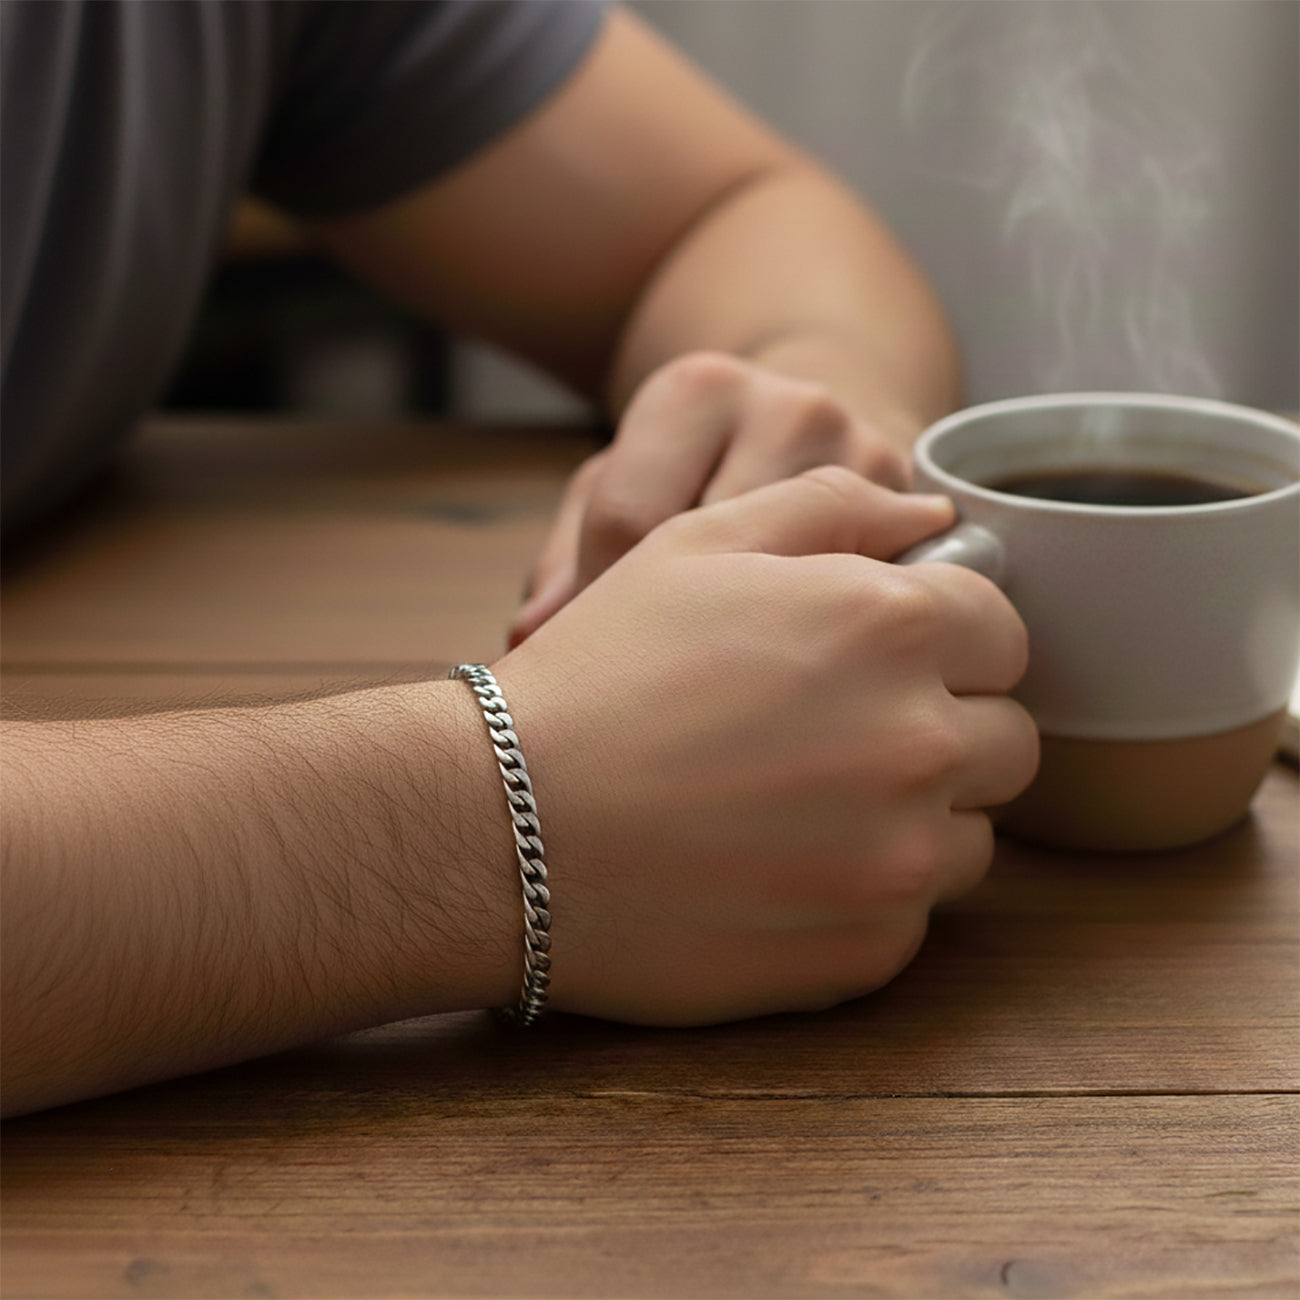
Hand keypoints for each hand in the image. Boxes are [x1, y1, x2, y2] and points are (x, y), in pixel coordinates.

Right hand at [495, 467, 1037, 1024]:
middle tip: (843, 734)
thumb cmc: (601, 673)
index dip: (947, 640)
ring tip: (803, 807)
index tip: (885, 659)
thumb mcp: (699, 545)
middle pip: (1007, 740)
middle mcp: (919, 742)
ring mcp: (898, 860)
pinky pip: (912, 917)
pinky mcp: (864, 951)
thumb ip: (833, 505)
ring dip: (915, 818)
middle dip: (946, 728)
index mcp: (891, 627)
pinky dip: (865, 895)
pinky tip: (775, 870)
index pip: (1003, 632)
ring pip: (970, 835)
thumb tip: (933, 516)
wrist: (506, 825)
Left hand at [508, 351, 913, 645]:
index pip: (634, 520)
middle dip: (681, 631)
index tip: (592, 658)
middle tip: (658, 691)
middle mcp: (789, 407)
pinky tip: (797, 663)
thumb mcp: (621, 482)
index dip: (600, 605)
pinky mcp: (918, 499)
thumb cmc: (691, 465)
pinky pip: (862, 592)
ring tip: (727, 683)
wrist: (810, 411)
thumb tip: (528, 641)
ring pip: (802, 582)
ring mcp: (866, 450)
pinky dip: (824, 633)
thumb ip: (570, 557)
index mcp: (696, 392)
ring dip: (761, 641)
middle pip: (723, 553)